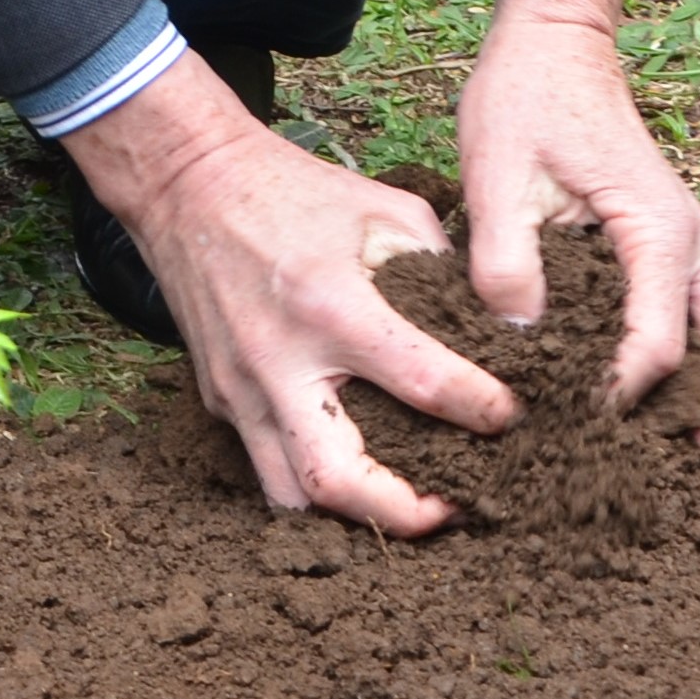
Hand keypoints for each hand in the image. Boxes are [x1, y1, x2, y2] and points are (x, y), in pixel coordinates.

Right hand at [66, 53, 513, 533]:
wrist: (187, 184)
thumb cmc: (293, 191)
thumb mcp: (385, 209)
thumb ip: (442, 270)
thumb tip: (498, 324)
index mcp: (332, 306)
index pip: (424, 383)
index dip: (484, 410)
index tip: (512, 415)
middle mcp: (280, 360)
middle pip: (340, 479)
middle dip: (407, 513)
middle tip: (456, 507)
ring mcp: (241, 387)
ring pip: (292, 493)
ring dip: (354, 513)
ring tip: (406, 500)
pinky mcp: (220, 397)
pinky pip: (268, 462)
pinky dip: (315, 480)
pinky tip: (357, 464)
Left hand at [455, 0, 699, 446]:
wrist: (553, 50)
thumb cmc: (524, 103)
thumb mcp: (495, 173)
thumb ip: (506, 257)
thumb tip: (520, 338)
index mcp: (657, 230)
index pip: (657, 343)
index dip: (618, 397)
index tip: (571, 431)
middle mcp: (693, 246)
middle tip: (674, 470)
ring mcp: (693, 250)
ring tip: (665, 451)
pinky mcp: (673, 253)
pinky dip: (699, 368)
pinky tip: (643, 400)